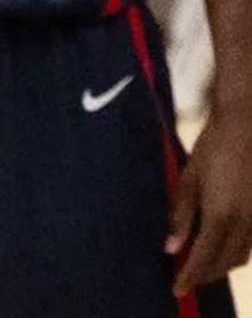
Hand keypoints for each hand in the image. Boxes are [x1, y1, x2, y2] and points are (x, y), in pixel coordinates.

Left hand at [166, 106, 251, 294]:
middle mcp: (246, 223)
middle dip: (205, 274)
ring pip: (242, 256)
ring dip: (221, 265)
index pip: (204, 258)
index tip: (177, 289)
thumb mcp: (189, 180)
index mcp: (222, 216)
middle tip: (186, 278)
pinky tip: (220, 246)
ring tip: (199, 265)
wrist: (247, 126)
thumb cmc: (213, 149)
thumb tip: (171, 248)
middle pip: (225, 262)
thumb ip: (181, 217)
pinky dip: (235, 251)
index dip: (190, 276)